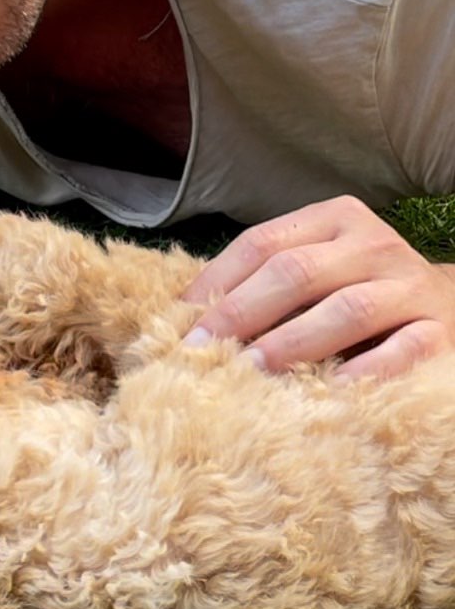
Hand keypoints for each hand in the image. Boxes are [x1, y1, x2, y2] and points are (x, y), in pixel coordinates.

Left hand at [181, 196, 454, 378]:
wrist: (447, 305)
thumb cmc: (354, 289)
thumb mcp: (313, 270)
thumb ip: (261, 281)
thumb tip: (186, 316)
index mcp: (332, 219)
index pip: (262, 244)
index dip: (217, 282)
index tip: (181, 321)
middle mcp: (372, 243)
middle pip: (296, 272)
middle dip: (242, 313)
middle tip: (202, 350)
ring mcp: (409, 285)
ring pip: (347, 309)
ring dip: (293, 342)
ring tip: (252, 369)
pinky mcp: (440, 329)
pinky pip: (403, 350)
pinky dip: (367, 370)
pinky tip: (332, 389)